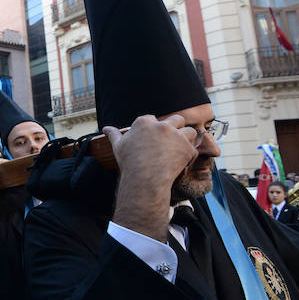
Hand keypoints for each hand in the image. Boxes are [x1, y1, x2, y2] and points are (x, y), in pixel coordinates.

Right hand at [104, 115, 197, 241]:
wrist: (144, 180)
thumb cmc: (130, 163)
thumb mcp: (119, 146)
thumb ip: (113, 134)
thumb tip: (105, 128)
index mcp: (144, 122)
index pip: (153, 119)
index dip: (154, 129)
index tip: (153, 140)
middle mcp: (162, 125)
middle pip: (176, 119)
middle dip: (175, 129)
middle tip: (170, 143)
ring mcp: (176, 136)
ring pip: (189, 131)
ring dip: (186, 140)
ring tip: (178, 151)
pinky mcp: (187, 148)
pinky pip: (193, 148)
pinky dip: (189, 155)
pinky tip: (180, 163)